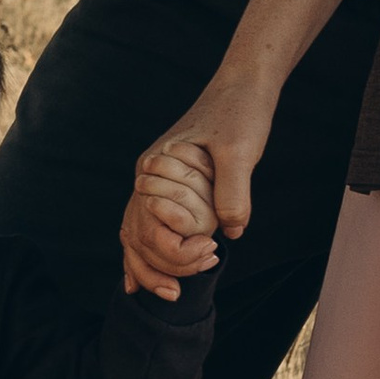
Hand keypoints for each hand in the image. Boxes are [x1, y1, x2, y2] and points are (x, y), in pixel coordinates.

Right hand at [125, 64, 280, 279]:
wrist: (244, 85)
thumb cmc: (240, 112)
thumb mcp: (240, 151)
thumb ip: (234, 192)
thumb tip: (231, 234)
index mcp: (155, 165)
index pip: (149, 224)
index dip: (176, 249)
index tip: (212, 250)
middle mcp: (147, 176)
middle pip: (136, 234)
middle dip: (163, 264)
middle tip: (207, 265)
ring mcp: (154, 181)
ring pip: (134, 235)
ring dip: (150, 266)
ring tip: (171, 293)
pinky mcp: (169, 186)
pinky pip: (145, 225)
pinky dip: (142, 254)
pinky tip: (138, 281)